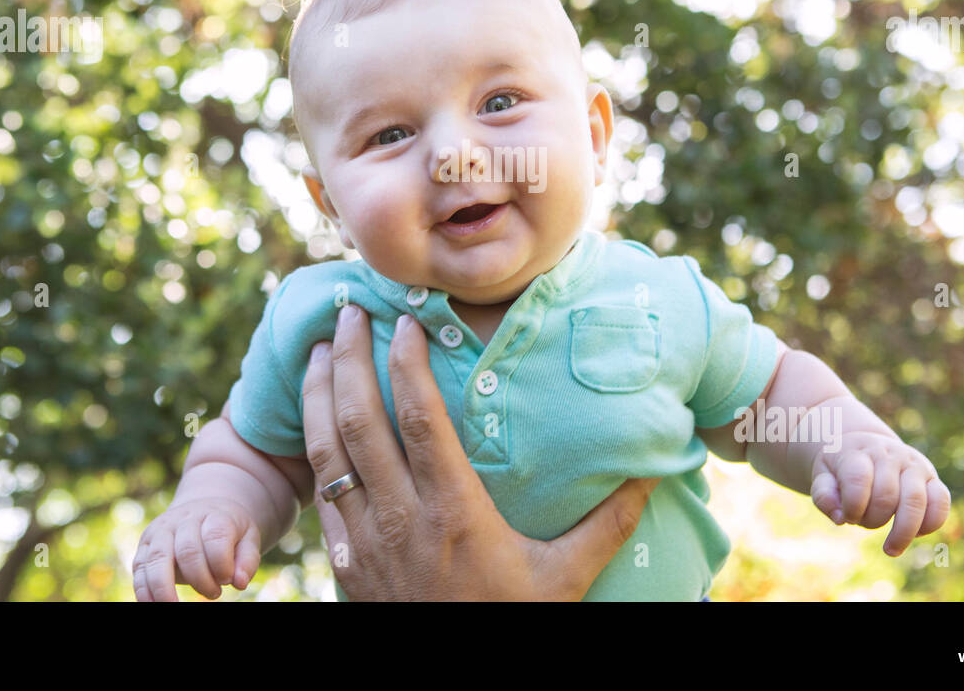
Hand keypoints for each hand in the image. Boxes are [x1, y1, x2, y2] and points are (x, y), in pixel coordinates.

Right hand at [132, 497, 261, 600]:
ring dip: (165, 589)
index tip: (228, 579)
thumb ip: (247, 560)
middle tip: (214, 593)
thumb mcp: (247, 538)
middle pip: (187, 550)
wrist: (204, 510)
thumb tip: (240, 583)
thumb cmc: (228, 531)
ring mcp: (160, 531)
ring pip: (157, 559)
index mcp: (213, 514)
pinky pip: (140, 569)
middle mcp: (183, 519)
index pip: (216, 537)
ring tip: (176, 607)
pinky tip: (153, 605)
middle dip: (201, 579)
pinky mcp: (144, 547)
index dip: (222, 563)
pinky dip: (144, 591)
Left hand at [303, 303, 659, 599]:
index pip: (420, 419)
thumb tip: (652, 475)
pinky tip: (314, 420)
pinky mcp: (345, 563)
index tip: (404, 321)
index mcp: (454, 512)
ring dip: (319, 393)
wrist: (455, 686)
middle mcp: (400, 518)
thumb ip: (606, 525)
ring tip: (322, 349)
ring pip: (327, 452)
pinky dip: (312, 447)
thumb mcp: (563, 580)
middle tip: (350, 311)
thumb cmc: (509, 626)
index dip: (407, 363)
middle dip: (351, 359)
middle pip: (360, 421)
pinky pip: (321, 494)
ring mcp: (365, 541)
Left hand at [809, 430, 950, 555]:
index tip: (846, 516)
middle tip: (863, 524)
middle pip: (887, 495)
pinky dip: (931, 524)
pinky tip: (915, 534)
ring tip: (891, 549)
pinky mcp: (932, 477)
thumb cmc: (842, 467)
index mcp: (859, 452)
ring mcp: (914, 464)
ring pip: (916, 501)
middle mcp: (890, 455)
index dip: (852, 507)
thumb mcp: (823, 475)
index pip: (858, 480)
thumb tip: (840, 517)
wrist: (865, 444)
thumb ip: (824, 495)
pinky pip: (942, 502)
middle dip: (873, 520)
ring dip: (903, 532)